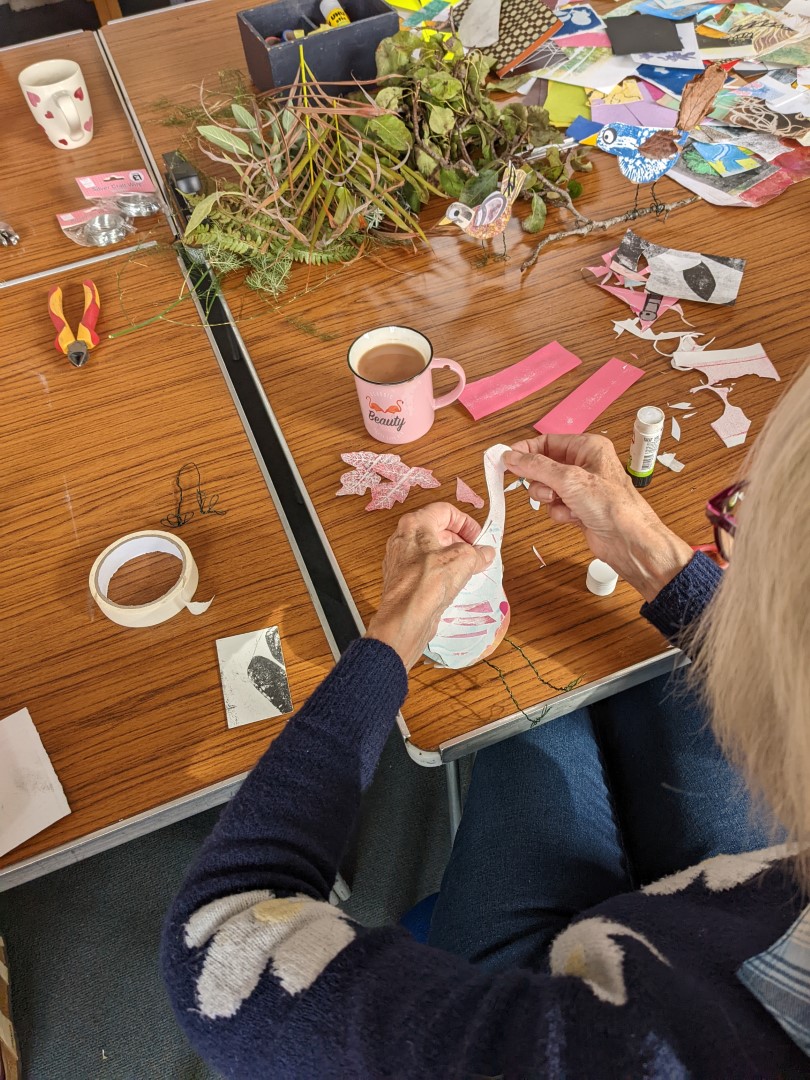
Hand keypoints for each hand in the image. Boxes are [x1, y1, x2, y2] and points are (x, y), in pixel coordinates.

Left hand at [366, 503, 494, 669]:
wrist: (406, 617)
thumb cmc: (428, 584)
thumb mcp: (464, 560)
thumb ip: (478, 552)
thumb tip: (485, 553)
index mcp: (415, 523)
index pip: (445, 510)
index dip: (466, 522)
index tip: (477, 537)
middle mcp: (403, 538)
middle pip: (437, 530)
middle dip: (460, 541)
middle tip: (475, 553)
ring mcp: (400, 559)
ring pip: (431, 551)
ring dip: (452, 558)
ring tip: (467, 570)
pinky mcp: (402, 579)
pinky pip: (425, 569)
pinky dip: (440, 573)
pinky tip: (453, 585)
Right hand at [505, 435, 692, 602]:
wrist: (628, 541)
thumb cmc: (611, 506)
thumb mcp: (569, 480)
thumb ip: (536, 466)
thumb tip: (511, 456)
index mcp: (588, 447)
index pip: (547, 442)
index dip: (526, 451)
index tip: (506, 460)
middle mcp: (585, 464)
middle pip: (544, 466)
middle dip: (540, 480)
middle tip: (545, 490)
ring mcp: (582, 488)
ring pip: (547, 488)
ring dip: (549, 499)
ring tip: (563, 504)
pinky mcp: (579, 508)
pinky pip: (555, 505)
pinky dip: (559, 512)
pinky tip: (573, 517)